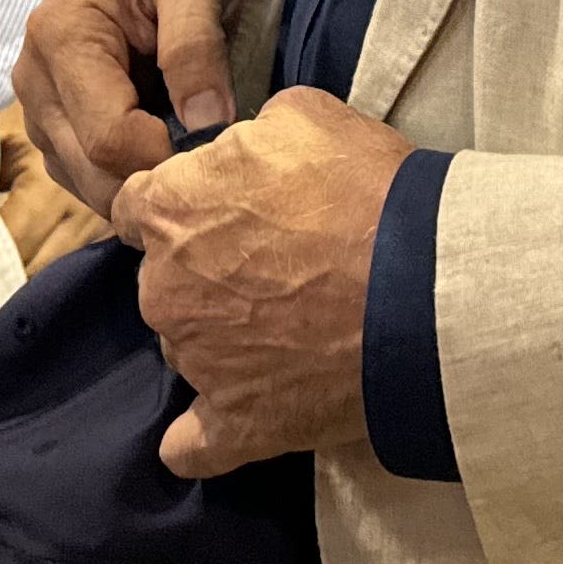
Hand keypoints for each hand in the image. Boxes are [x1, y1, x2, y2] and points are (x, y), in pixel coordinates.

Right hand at [13, 0, 249, 219]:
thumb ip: (196, 41)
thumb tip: (203, 120)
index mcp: (60, 33)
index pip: (106, 135)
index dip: (165, 155)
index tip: (217, 147)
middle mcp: (36, 77)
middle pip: (91, 169)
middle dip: (156, 177)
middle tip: (216, 163)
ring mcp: (42, 110)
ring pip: (90, 186)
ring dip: (146, 183)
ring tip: (195, 151)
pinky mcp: (57, 135)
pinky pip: (92, 184)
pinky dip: (134, 181)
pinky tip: (170, 153)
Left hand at [115, 89, 413, 478]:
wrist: (425, 285)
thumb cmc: (365, 192)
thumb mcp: (305, 116)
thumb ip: (248, 135)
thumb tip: (242, 151)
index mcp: (169, 210)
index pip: (137, 207)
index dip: (181, 204)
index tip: (222, 207)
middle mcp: (163, 289)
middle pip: (162, 278)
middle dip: (203, 270)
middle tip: (273, 263)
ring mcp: (196, 361)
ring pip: (187, 346)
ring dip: (221, 336)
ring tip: (291, 326)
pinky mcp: (236, 423)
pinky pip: (192, 447)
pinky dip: (204, 436)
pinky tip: (230, 416)